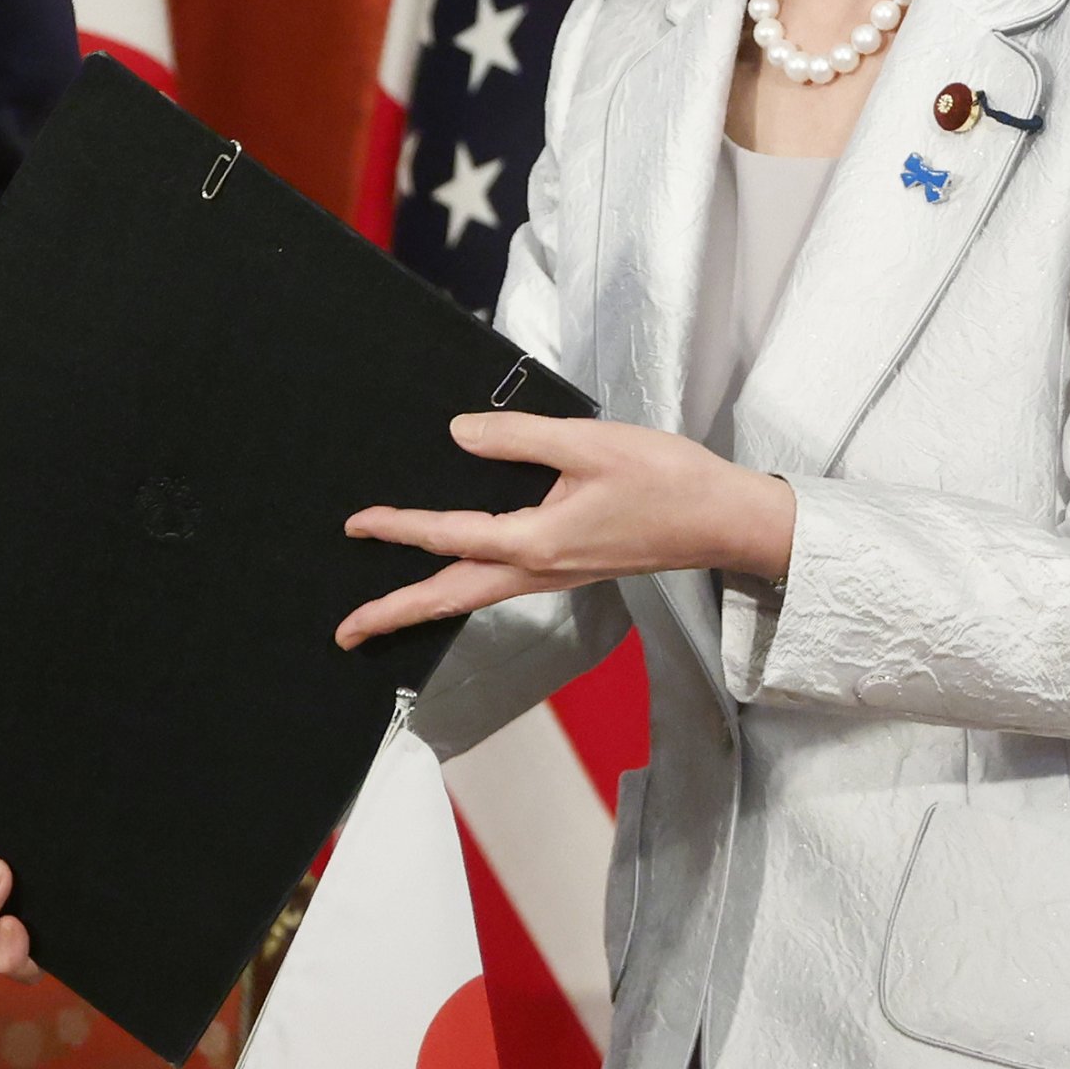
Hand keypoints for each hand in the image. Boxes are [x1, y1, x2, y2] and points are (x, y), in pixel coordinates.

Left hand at [338, 411, 795, 644]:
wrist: (723, 518)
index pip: (450, 536)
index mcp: (536, 542)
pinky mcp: (569, 569)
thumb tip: (460, 434)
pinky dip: (462, 589)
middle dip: (395, 614)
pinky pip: (500, 586)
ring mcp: (554, 577)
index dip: (398, 529)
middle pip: (451, 598)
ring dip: (425, 606)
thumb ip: (519, 439)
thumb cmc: (665, 479)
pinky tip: (454, 576)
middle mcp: (539, 571)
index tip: (357, 526)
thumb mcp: (588, 444)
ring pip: (473, 598)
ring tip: (383, 616)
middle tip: (346, 634)